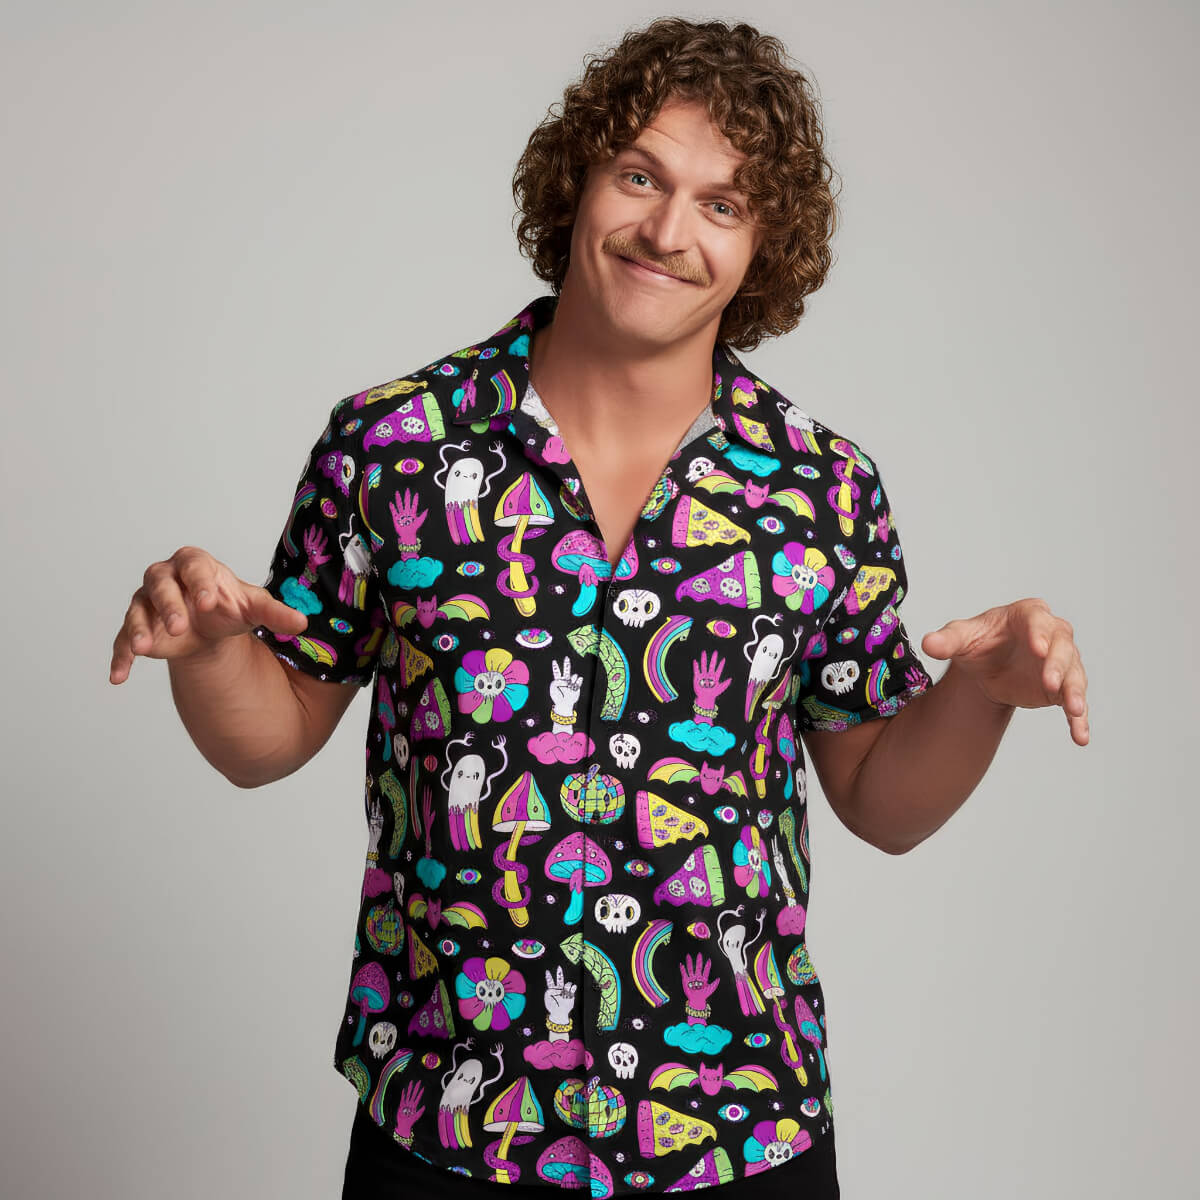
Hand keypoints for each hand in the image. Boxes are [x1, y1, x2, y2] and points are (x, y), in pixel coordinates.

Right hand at [109, 546, 308, 684]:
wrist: (210, 623)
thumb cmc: (229, 606)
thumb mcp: (254, 608)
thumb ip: (275, 613)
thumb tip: (302, 623)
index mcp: (196, 565)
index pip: (195, 566)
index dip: (200, 582)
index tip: (210, 603)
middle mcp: (166, 579)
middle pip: (160, 585)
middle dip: (169, 605)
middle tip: (179, 627)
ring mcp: (147, 603)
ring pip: (137, 610)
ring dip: (138, 628)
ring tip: (143, 648)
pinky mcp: (138, 628)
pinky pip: (122, 640)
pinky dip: (120, 657)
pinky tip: (119, 676)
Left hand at [543, 964, 576, 1022]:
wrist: (559, 1014)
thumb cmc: (552, 1008)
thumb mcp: (548, 1002)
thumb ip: (548, 995)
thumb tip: (550, 989)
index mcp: (552, 990)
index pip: (550, 981)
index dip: (549, 976)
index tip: (547, 971)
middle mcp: (559, 989)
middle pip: (560, 979)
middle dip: (560, 973)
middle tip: (559, 967)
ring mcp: (565, 991)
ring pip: (567, 984)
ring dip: (567, 987)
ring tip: (565, 995)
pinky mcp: (571, 995)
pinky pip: (573, 988)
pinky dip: (573, 987)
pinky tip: (572, 988)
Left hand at [549, 655, 581, 713]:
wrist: (565, 704)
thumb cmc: (557, 697)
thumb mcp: (553, 690)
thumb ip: (556, 683)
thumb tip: (564, 679)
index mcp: (558, 680)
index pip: (557, 672)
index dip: (555, 667)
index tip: (554, 661)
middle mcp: (565, 680)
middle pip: (566, 670)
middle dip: (567, 664)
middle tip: (566, 657)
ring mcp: (571, 683)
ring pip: (574, 676)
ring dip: (572, 679)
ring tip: (569, 686)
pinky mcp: (576, 687)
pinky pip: (578, 681)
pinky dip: (578, 681)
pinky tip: (576, 683)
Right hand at [680, 952, 719, 1007]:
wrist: (697, 1000)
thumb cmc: (703, 995)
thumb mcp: (711, 989)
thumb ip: (714, 983)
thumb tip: (718, 978)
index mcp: (703, 978)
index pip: (706, 970)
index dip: (707, 965)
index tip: (709, 960)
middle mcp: (697, 977)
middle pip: (698, 967)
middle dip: (698, 960)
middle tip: (699, 954)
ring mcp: (691, 978)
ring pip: (690, 968)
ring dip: (689, 962)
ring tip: (688, 956)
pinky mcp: (686, 980)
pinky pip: (684, 973)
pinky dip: (682, 969)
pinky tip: (681, 964)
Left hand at [921, 597, 1089, 745]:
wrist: (985, 667)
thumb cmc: (977, 643)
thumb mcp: (960, 638)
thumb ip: (947, 640)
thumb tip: (928, 644)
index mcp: (1027, 615)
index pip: (1038, 620)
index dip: (1040, 633)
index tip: (1038, 649)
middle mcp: (1052, 635)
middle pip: (1063, 646)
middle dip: (1058, 665)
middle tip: (1050, 683)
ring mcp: (1061, 662)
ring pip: (1073, 674)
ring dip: (1075, 692)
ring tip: (1075, 710)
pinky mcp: (1063, 687)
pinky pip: (1074, 702)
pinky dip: (1079, 720)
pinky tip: (1080, 737)